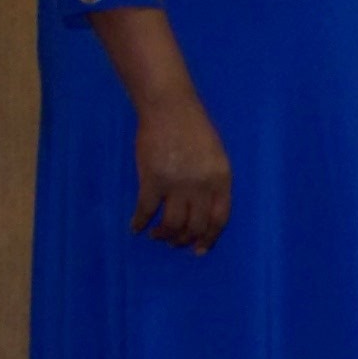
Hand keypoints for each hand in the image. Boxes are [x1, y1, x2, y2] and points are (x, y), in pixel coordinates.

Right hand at [132, 97, 231, 251]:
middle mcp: (202, 186)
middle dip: (184, 240)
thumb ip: (214, 182)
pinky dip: (139, 222)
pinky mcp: (152, 180)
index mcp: (221, 179)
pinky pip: (145, 211)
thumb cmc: (194, 129)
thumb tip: (205, 209)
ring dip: (164, 235)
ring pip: (172, 224)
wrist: (170, 109)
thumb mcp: (217, 156)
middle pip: (195, 225)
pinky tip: (135, 228)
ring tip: (157, 236)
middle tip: (175, 243)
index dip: (209, 238)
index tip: (199, 249)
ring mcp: (177, 184)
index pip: (219, 219)